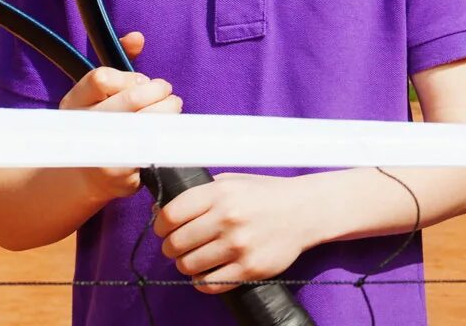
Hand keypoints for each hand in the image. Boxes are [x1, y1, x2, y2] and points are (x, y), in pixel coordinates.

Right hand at [57, 32, 179, 201]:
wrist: (81, 178)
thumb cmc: (98, 128)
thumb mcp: (97, 96)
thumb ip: (119, 66)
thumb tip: (137, 37)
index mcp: (74, 103)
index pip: (102, 77)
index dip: (131, 78)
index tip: (142, 83)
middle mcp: (81, 127)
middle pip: (133, 98)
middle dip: (161, 93)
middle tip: (168, 96)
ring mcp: (99, 153)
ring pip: (149, 122)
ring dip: (169, 114)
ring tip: (169, 114)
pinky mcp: (120, 175)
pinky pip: (156, 148)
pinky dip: (168, 138)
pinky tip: (166, 137)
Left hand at [154, 173, 316, 294]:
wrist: (306, 210)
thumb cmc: (267, 195)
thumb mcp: (234, 182)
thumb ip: (200, 194)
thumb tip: (159, 211)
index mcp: (221, 193)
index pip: (170, 215)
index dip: (161, 226)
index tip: (164, 230)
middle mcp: (228, 218)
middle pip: (175, 244)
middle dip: (172, 247)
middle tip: (180, 246)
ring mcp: (239, 245)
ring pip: (188, 265)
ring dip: (187, 265)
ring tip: (196, 258)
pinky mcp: (249, 268)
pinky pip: (209, 283)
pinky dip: (202, 281)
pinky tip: (208, 272)